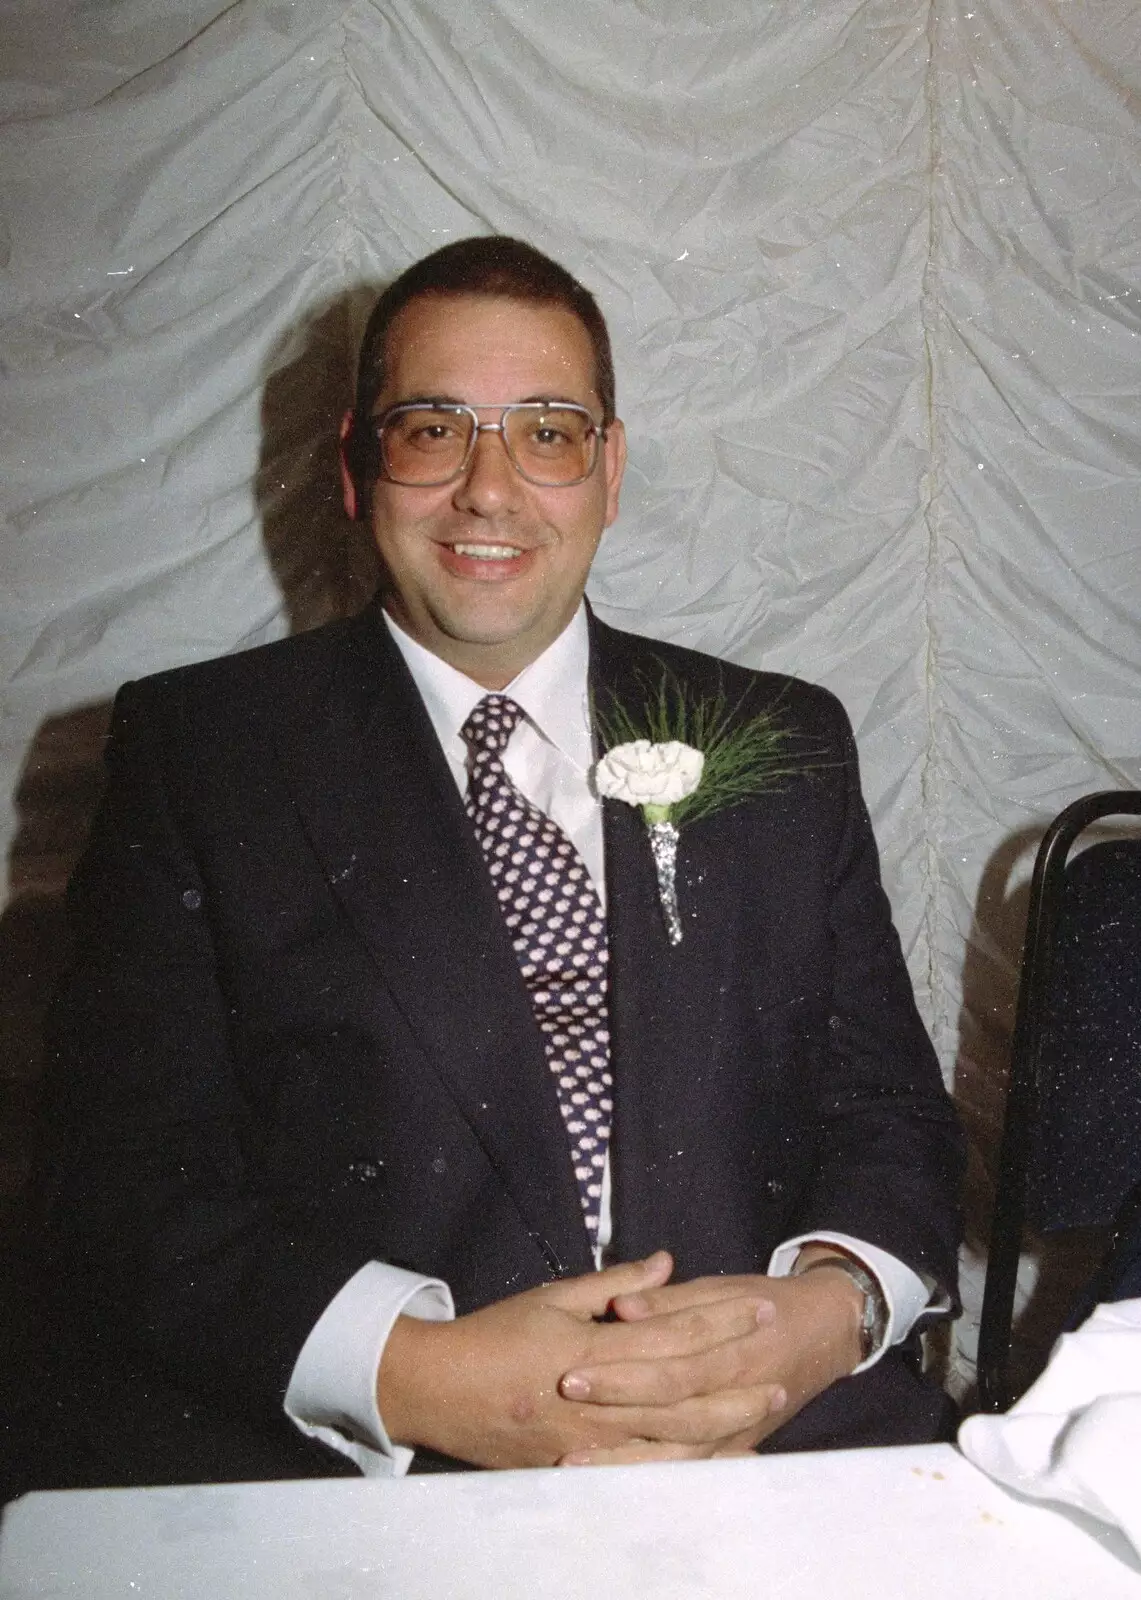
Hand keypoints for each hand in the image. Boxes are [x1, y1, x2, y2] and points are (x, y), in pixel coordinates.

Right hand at [377, 1251, 778, 1468]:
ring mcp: (589, 1440)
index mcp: (591, 1348)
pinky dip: (684, 1464)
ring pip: (670, 1435)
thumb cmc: (494, 1335)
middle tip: (779, 1360)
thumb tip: (667, 1264)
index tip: (758, 1306)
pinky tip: (714, 1457)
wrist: (438, 1389)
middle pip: (682, 1388)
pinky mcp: (578, 1467)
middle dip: (735, 1373)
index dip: (720, 1320)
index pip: (672, 1333)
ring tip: (761, 1407)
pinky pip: (643, 1470)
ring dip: (722, 1421)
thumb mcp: (553, 1297)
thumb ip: (614, 1285)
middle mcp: (596, 1398)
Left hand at [556, 1260, 865, 1465]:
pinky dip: (654, 1479)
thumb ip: (668, 1301)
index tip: (571, 1371)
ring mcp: (736, 1430)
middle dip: (614, 1413)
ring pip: (678, 1454)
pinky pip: (691, 1471)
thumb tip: (620, 1308)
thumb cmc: (762, 1302)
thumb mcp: (719, 1288)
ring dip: (626, 1460)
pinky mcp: (732, 1448)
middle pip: (669, 1412)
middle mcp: (736, 1395)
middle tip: (563, 1411)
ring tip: (574, 1461)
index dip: (620, 1371)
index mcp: (733, 1350)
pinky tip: (613, 1483)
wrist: (823, 1330)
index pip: (668, 1366)